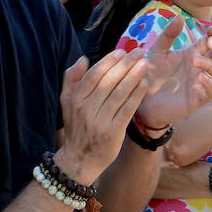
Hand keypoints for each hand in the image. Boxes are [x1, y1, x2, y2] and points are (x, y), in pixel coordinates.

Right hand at [53, 49, 149, 183]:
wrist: (79, 160)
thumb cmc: (76, 127)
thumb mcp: (67, 103)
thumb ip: (72, 79)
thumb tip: (84, 58)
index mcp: (75, 100)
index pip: (94, 76)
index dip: (108, 62)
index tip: (122, 51)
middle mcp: (86, 110)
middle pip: (108, 82)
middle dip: (125, 65)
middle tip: (139, 52)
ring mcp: (99, 122)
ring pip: (119, 94)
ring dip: (134, 77)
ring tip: (145, 64)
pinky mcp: (112, 133)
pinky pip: (126, 110)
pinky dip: (136, 96)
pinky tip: (145, 84)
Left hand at [135, 16, 211, 130]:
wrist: (141, 98)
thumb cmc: (149, 74)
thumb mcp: (157, 51)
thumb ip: (168, 35)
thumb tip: (180, 17)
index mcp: (191, 54)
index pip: (210, 42)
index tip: (211, 29)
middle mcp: (198, 68)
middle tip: (211, 42)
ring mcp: (200, 83)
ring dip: (211, 64)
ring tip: (195, 60)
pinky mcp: (197, 98)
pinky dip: (210, 83)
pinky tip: (199, 77)